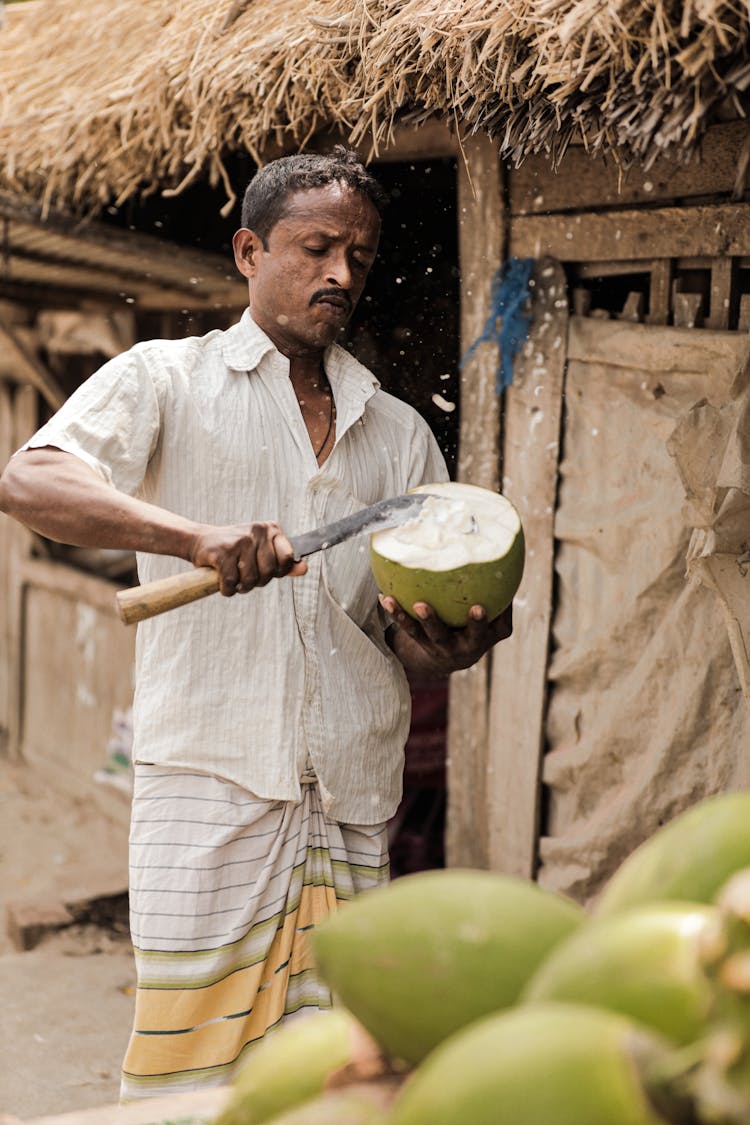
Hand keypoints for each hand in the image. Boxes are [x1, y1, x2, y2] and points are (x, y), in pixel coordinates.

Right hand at [190, 521, 306, 596]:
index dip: (278, 571)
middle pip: (269, 572)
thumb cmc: (236, 549)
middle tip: (247, 580)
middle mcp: (257, 531)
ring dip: (242, 588)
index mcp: (270, 529)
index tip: (267, 572)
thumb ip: (283, 561)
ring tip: (236, 581)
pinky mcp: (222, 552)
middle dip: (258, 582)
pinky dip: (227, 589)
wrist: (201, 541)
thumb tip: (305, 569)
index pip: (288, 557)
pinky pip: (231, 582)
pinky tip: (224, 584)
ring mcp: (240, 541)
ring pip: (250, 579)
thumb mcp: (262, 551)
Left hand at [380, 596, 512, 675]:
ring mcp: (446, 648)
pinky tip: (385, 597)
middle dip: (467, 625)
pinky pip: (409, 629)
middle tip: (462, 608)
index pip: (498, 626)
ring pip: (434, 635)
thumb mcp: (493, 614)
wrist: (449, 657)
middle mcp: (470, 645)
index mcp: (491, 634)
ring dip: (425, 620)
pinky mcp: (424, 644)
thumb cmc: (474, 622)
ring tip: (417, 604)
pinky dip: (397, 613)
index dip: (489, 618)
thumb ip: (500, 589)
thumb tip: (505, 552)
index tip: (479, 607)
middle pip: (471, 636)